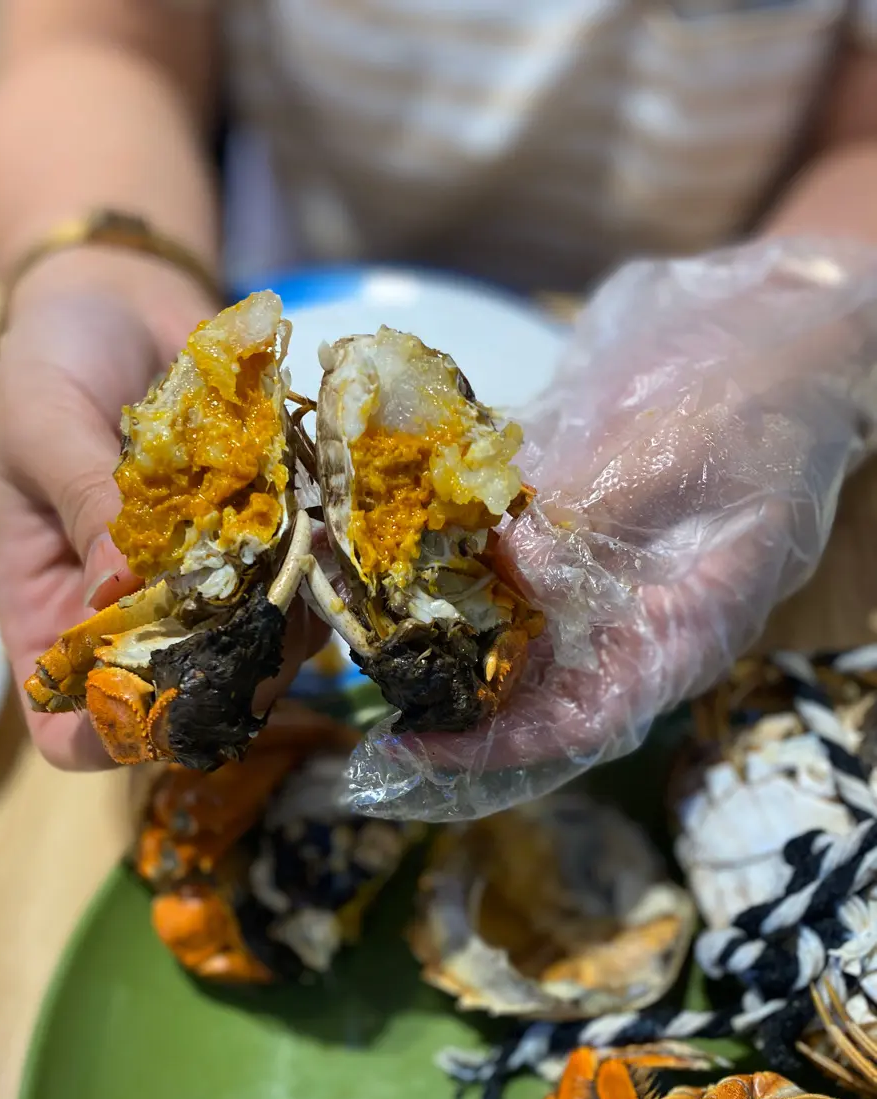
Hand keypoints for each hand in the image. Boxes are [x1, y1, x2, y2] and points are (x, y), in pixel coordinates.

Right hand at [0, 248, 320, 768]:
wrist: (123, 296)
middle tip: (258, 618)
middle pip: (180, 704)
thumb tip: (126, 588)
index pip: (65, 725)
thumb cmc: (54, 359)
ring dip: (284, 623)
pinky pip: (298, 590)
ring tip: (299, 550)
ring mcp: (203, 591)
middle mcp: (132, 620)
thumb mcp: (44, 421)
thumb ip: (86, 502)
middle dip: (224, 679)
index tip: (149, 712)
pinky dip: (316, 570)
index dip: (103, 741)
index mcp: (52, 611)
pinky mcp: (260, 550)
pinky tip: (324, 519)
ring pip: (254, 656)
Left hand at [347, 235, 876, 819]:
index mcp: (678, 631)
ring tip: (356, 624)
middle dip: (445, 693)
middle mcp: (626, 616)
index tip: (416, 746)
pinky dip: (444, 557)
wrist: (770, 322)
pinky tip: (383, 546)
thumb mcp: (680, 458)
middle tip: (363, 684)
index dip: (496, 743)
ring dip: (433, 628)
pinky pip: (494, 555)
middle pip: (526, 686)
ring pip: (501, 625)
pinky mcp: (561, 519)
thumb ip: (593, 516)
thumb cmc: (756, 399)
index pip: (582, 721)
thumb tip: (508, 564)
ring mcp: (590, 569)